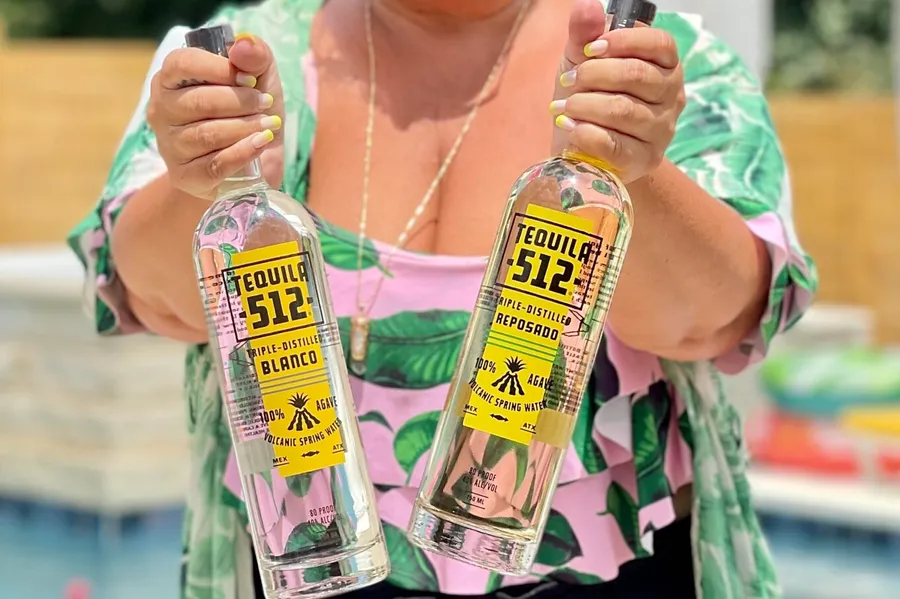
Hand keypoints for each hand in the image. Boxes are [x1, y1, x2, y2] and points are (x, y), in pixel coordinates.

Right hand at [147, 33, 285, 198]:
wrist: (254, 164)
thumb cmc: (250, 113)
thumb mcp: (260, 79)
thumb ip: (255, 56)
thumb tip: (243, 45)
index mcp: (171, 79)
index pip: (182, 64)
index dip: (220, 69)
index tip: (250, 79)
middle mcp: (162, 110)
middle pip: (198, 101)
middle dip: (240, 102)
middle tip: (266, 104)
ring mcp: (170, 146)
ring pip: (206, 134)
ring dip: (244, 127)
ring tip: (268, 125)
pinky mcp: (186, 176)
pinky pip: (214, 165)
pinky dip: (242, 153)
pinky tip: (261, 144)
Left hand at [550, 0, 684, 183]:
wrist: (585, 149)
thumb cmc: (590, 98)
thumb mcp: (582, 62)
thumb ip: (585, 34)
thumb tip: (587, 6)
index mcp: (665, 66)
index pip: (661, 44)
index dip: (624, 42)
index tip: (590, 50)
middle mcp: (671, 97)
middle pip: (637, 75)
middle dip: (594, 75)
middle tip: (568, 81)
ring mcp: (661, 131)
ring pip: (623, 110)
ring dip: (584, 105)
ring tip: (563, 108)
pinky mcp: (643, 160)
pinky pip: (615, 145)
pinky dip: (586, 133)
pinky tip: (569, 127)